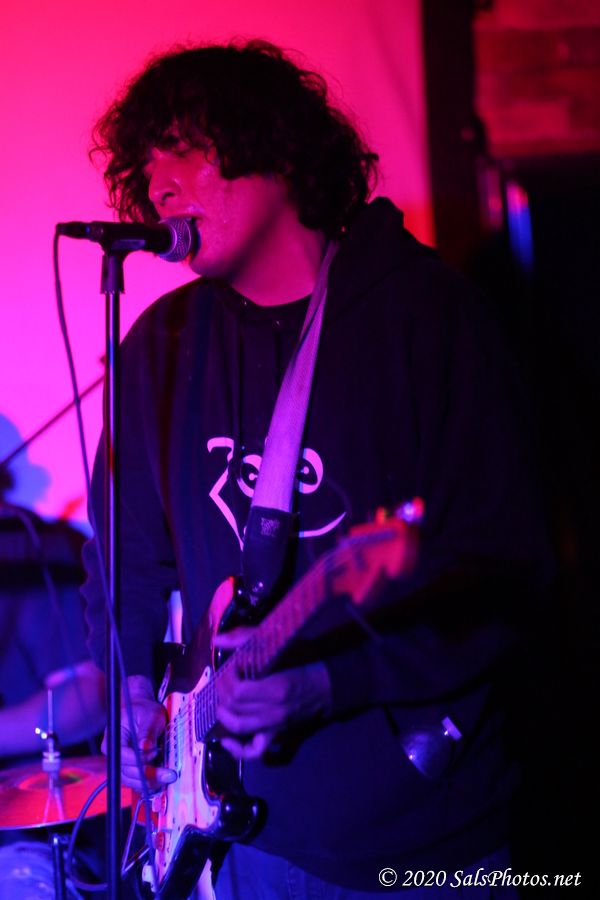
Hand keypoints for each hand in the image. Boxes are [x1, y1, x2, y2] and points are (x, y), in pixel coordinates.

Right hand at [101, 675, 175, 791]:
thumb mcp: (150, 715)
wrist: (144, 712)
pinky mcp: (132, 768)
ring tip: (169, 778)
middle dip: (149, 775)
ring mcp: (123, 763)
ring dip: (151, 782)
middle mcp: (115, 754)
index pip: (123, 755)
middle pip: (128, 771)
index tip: (155, 753)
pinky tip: (163, 780)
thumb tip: (145, 747)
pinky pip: (138, 781)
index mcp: (114, 738)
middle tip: (169, 774)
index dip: (139, 758)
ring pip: (132, 780)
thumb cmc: (145, 711)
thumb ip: (147, 731)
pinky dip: (150, 782)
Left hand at [214, 628, 331, 758]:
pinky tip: (225, 739)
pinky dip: (237, 749)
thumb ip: (246, 638)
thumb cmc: (304, 660)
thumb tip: (218, 640)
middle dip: (222, 691)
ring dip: (223, 713)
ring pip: (238, 727)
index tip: (231, 666)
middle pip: (235, 708)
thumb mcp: (278, 644)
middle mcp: (274, 712)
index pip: (238, 691)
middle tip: (224, 678)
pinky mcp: (276, 734)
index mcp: (277, 689)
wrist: (327, 685)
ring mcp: (274, 726)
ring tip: (222, 698)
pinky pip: (254, 751)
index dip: (227, 678)